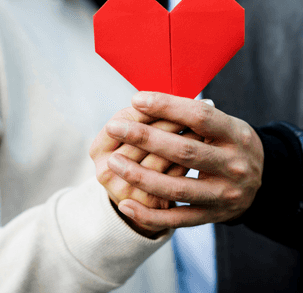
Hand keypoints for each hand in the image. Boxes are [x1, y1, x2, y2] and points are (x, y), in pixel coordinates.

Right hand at [90, 106, 198, 236]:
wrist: (141, 198)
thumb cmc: (139, 156)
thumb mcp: (132, 137)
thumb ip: (144, 118)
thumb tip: (173, 100)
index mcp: (98, 148)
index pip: (126, 118)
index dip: (153, 106)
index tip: (176, 97)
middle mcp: (106, 171)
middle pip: (143, 138)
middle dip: (172, 121)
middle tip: (198, 109)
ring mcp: (125, 192)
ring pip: (160, 158)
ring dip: (185, 141)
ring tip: (203, 129)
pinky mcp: (147, 206)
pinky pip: (173, 180)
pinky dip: (187, 164)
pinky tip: (201, 153)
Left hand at [104, 92, 263, 229]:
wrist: (265, 181)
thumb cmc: (230, 144)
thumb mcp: (224, 124)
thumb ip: (193, 115)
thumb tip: (148, 101)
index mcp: (236, 135)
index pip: (199, 117)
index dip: (167, 106)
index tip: (137, 99)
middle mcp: (234, 165)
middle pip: (184, 151)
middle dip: (145, 138)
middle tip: (115, 127)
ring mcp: (224, 194)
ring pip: (178, 187)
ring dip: (141, 176)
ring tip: (114, 162)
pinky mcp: (214, 216)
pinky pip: (177, 219)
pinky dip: (149, 214)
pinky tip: (125, 204)